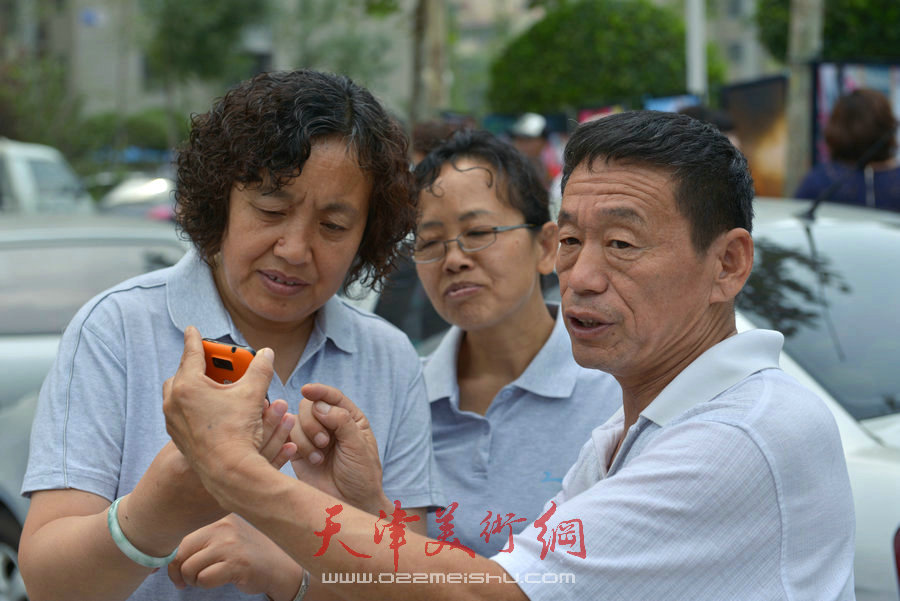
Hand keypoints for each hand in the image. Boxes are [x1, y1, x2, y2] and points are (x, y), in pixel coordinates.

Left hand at [163, 326, 295, 482]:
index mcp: (188, 385)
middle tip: (217, 362)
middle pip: (184, 372)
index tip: (192, 329)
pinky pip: (181, 410)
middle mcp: (174, 401)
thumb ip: (260, 369)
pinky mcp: (178, 435)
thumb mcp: (252, 394)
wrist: (227, 471)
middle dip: (199, 364)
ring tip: (217, 385)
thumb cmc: (237, 432)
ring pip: (179, 393)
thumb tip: (266, 354)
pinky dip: (193, 403)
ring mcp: (173, 420)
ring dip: (195, 385)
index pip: (191, 353)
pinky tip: (212, 408)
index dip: (195, 338)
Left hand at [168, 514, 302, 599]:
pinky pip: (204, 579)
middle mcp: (223, 525)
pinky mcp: (236, 563)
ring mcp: (230, 544)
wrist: (279, 565)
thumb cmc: (246, 552)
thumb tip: (165, 552)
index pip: (180, 531)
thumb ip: (200, 536)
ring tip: (205, 578)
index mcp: (217, 515)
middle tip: (184, 580)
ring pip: (189, 567)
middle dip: (177, 571)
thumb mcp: (225, 534)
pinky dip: (205, 585)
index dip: (170, 553)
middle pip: (180, 550)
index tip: (170, 565)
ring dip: (193, 580)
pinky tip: (217, 580)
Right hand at [290, 383, 389, 513]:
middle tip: (324, 442)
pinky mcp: (299, 452)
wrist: (351, 504)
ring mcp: (313, 438)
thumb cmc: (361, 475)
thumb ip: (341, 422)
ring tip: (319, 456)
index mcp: (349, 418)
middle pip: (310, 406)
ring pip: (296, 421)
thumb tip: (319, 405)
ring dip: (306, 436)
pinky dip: (297, 445)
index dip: (319, 391)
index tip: (307, 390)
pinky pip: (288, 438)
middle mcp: (329, 424)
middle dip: (313, 421)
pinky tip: (311, 460)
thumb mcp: (358, 446)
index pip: (332, 397)